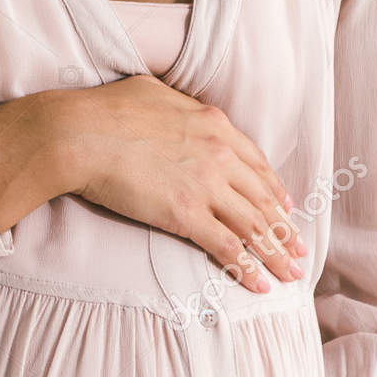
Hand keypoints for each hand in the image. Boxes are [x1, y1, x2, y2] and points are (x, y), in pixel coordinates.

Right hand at [52, 76, 305, 293]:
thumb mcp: (152, 92)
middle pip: (263, 198)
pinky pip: (227, 247)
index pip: (255, 163)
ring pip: (254, 226)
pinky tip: (260, 284)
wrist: (78, 134)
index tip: (285, 207)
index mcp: (213, 124)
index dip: (274, 189)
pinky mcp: (186, 214)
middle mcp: (219, 154)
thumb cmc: (103, 110)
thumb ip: (177, 105)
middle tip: (299, 247)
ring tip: (292, 272)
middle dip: (285, 227)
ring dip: (277, 253)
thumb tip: (176, 108)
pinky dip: (247, 269)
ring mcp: (205, 185)